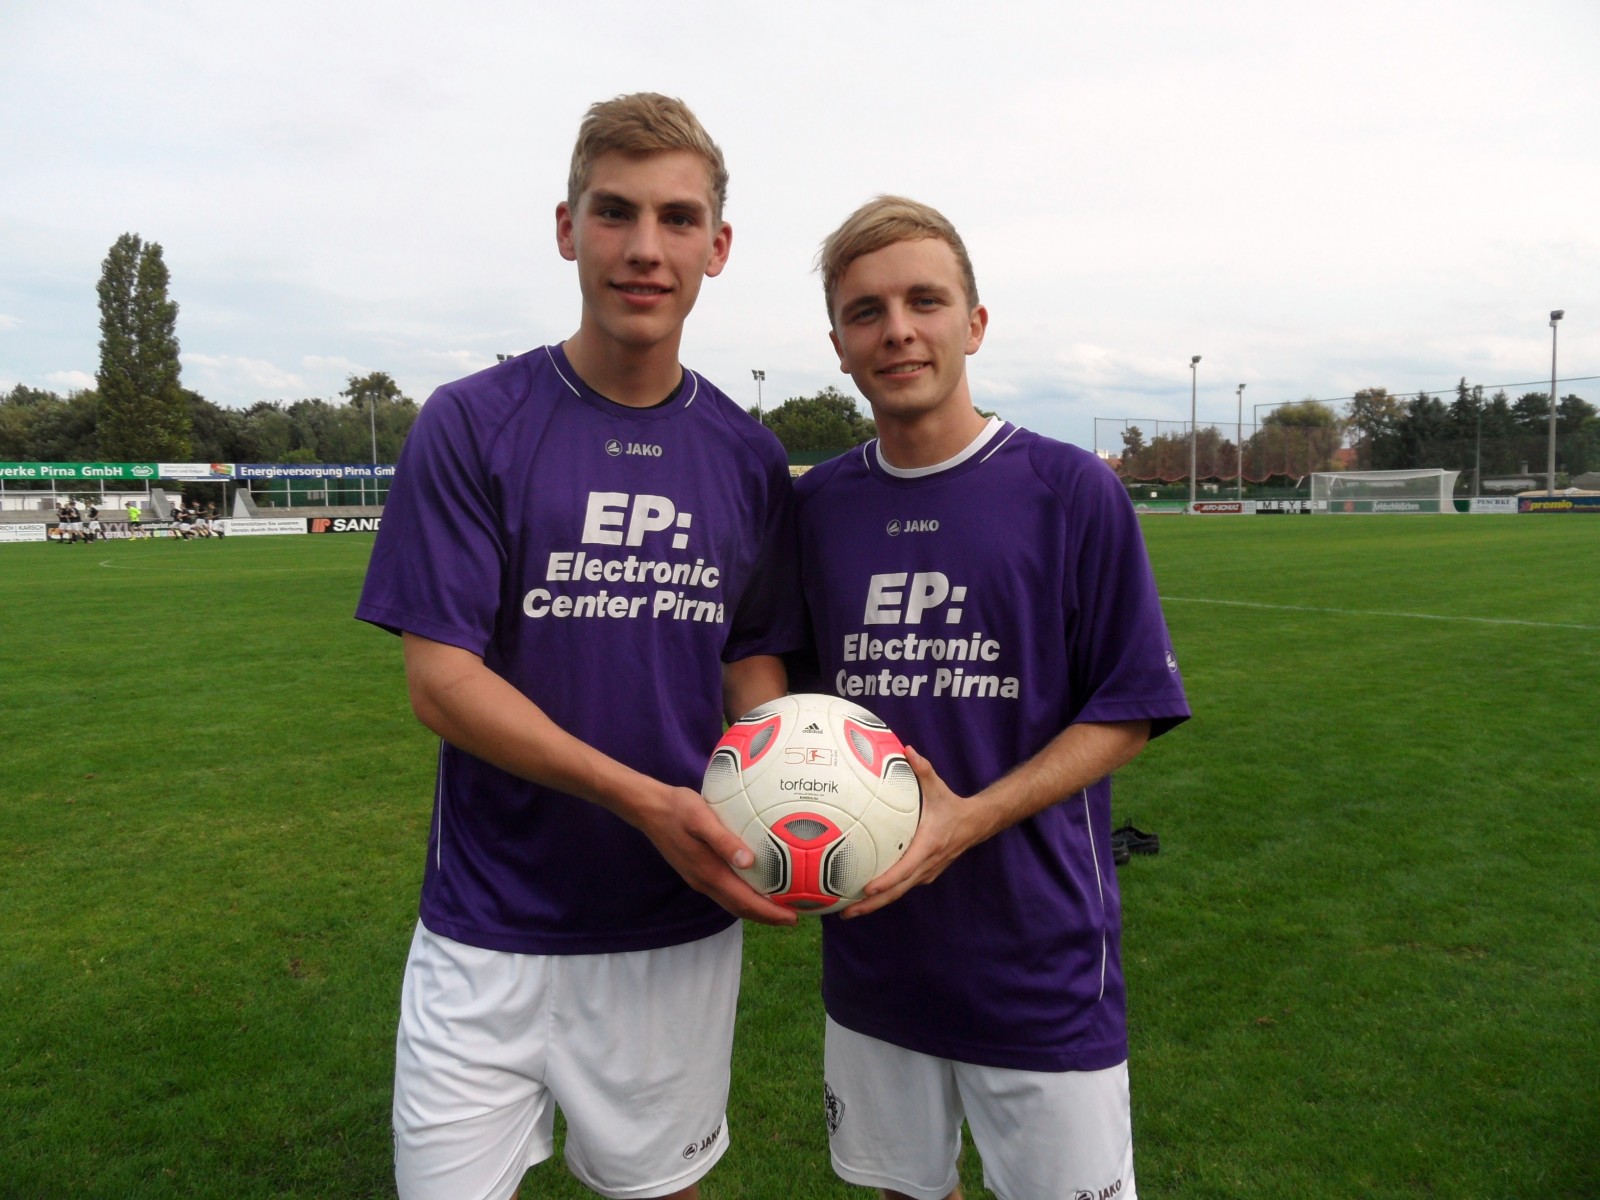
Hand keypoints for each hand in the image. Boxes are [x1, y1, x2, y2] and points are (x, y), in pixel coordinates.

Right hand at [635, 784, 798, 926]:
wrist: (650, 809)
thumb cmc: (679, 809)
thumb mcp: (702, 818)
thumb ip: (723, 841)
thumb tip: (749, 861)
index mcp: (709, 873)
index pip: (745, 902)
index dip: (770, 913)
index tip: (793, 918)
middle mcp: (705, 882)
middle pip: (741, 908)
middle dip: (768, 916)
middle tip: (794, 918)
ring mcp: (699, 879)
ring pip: (732, 902)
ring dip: (756, 909)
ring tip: (779, 907)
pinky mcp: (697, 871)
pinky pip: (725, 892)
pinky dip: (744, 897)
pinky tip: (755, 885)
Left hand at [841, 745, 986, 919]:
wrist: (975, 823)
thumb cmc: (952, 805)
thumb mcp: (938, 786)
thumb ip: (922, 768)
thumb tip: (906, 749)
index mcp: (928, 845)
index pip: (905, 868)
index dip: (886, 880)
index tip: (867, 888)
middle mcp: (927, 864)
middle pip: (897, 891)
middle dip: (871, 904)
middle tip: (846, 912)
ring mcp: (926, 872)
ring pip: (899, 893)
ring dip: (875, 904)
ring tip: (849, 912)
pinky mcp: (925, 874)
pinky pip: (902, 887)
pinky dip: (885, 895)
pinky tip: (865, 898)